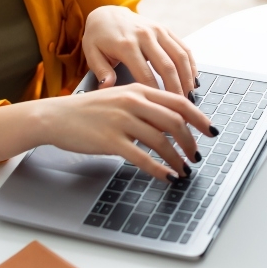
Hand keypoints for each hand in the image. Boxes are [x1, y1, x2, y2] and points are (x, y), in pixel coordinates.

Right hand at [0, 84, 219, 178]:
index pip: (178, 102)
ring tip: (184, 169)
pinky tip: (166, 177)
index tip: (210, 131)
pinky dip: (158, 169)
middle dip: (190, 142)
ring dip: (177, 158)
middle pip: (174, 122)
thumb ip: (145, 107)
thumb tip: (172, 124)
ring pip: (161, 141)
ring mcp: (121, 120)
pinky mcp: (110, 140)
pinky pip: (141, 157)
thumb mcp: (119, 99)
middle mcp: (132, 102)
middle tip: (197, 155)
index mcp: (138, 90)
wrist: (56, 116)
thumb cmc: (88, 110)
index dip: (199, 117)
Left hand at [82, 5, 197, 97]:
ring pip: (180, 57)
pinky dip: (191, 64)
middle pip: (167, 66)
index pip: (144, 75)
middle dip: (175, 89)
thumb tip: (108, 87)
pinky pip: (183, 47)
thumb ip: (101, 71)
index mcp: (126, 44)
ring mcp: (158, 30)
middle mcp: (145, 35)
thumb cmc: (99, 37)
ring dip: (187, 78)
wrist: (107, 13)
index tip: (159, 109)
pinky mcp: (165, 29)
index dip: (154, 94)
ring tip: (189, 96)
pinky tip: (192, 80)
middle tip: (179, 107)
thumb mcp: (92, 53)